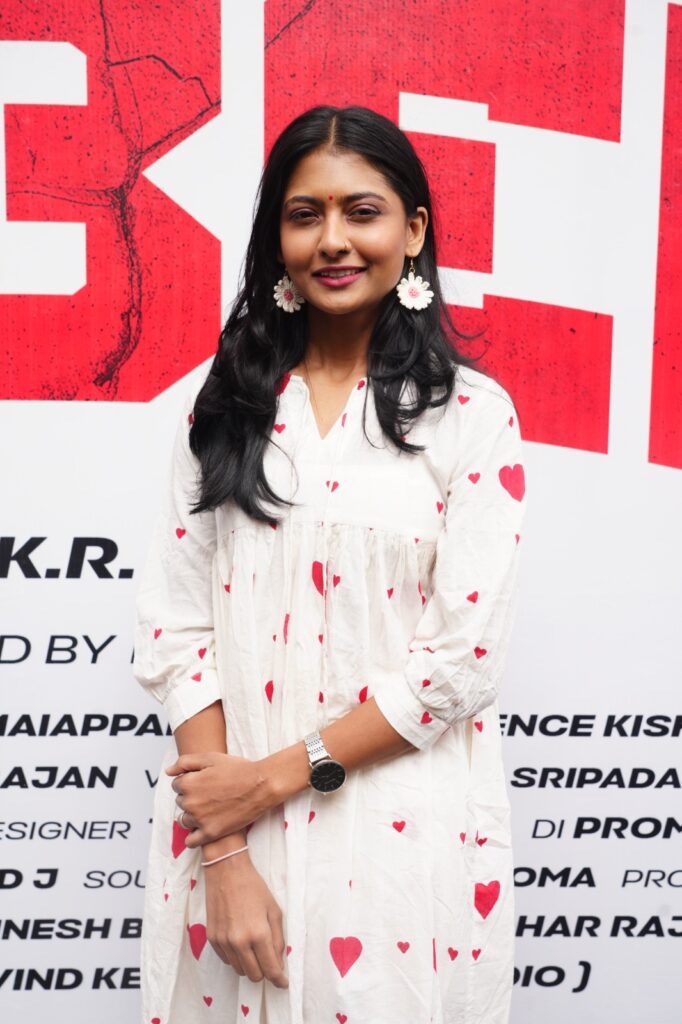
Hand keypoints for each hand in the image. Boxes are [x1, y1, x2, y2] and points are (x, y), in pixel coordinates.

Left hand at [166, 751, 271, 846]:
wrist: (261, 785)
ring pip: (184, 820)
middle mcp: (190, 803)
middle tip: (210, 793)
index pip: (177, 785)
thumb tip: (168, 772)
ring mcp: (200, 820)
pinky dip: (193, 837)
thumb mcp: (211, 758)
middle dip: (191, 797)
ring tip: (210, 809)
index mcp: (188, 783)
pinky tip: (203, 829)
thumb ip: (185, 762)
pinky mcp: (210, 833)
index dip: (190, 781)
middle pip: (181, 802)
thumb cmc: (238, 769)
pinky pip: (191, 841)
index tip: (203, 782)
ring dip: (192, 815)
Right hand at [204, 849, 288, 988]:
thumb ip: (277, 939)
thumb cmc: (254, 888)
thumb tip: (278, 962)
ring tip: (254, 947)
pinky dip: (236, 957)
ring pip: (239, 970)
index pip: (270, 969)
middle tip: (269, 959)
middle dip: (264, 972)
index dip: (279, 980)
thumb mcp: (274, 910)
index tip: (283, 983)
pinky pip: (227, 960)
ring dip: (249, 965)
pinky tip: (240, 942)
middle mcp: (239, 942)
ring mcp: (223, 942)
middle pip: (254, 975)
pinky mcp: (212, 939)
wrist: (226, 872)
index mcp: (258, 934)